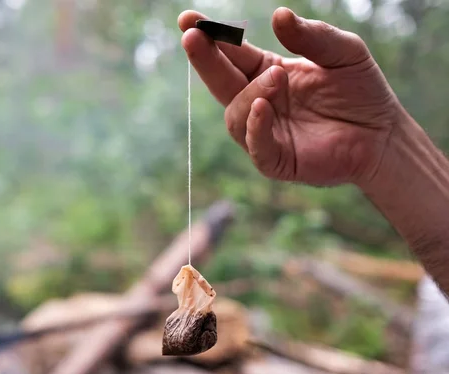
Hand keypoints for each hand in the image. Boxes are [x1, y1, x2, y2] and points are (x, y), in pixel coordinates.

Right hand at [178, 7, 400, 186]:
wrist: (384, 135)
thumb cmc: (361, 92)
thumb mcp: (344, 52)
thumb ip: (312, 35)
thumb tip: (278, 15)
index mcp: (268, 73)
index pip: (233, 55)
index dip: (211, 38)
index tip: (189, 20)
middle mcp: (259, 102)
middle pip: (221, 82)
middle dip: (205, 60)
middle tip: (193, 37)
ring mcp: (265, 132)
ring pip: (236, 115)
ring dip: (247, 94)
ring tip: (275, 78)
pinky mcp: (277, 160)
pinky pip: (256, 147)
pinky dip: (255, 128)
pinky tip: (262, 107)